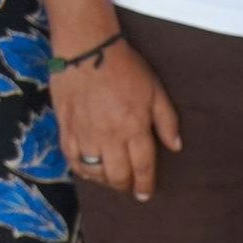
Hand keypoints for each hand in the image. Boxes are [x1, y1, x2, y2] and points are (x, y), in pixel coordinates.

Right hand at [50, 37, 180, 201]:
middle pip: (118, 176)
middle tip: (128, 185)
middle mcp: (110, 136)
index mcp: (135, 128)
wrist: (87, 48)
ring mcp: (86, 134)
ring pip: (95, 173)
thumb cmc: (125, 67)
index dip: (145, 185)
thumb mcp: (155, 90)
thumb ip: (167, 121)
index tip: (145, 194)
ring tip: (110, 177)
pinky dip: (81, 170)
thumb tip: (175, 147)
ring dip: (105, 180)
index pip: (143, 167)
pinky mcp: (67, 128)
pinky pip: (72, 160)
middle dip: (126, 185)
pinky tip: (88, 169)